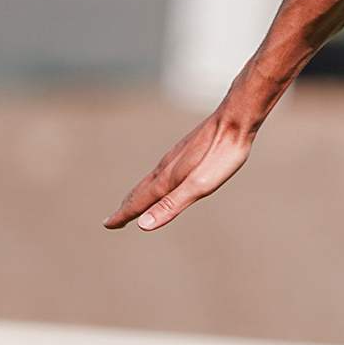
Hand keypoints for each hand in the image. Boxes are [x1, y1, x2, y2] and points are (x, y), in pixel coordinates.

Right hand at [102, 109, 254, 230]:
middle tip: (113, 220)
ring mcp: (176, 157)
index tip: (108, 225)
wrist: (236, 119)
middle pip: (141, 191)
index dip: (124, 215)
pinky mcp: (187, 149)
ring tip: (132, 201)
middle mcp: (166, 167)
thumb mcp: (199, 186)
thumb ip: (171, 205)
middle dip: (126, 207)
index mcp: (168, 179)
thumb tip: (143, 225)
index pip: (139, 202)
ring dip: (139, 193)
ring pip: (151, 179)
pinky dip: (156, 180)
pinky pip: (164, 169)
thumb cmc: (221, 155)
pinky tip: (163, 177)